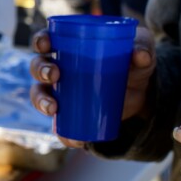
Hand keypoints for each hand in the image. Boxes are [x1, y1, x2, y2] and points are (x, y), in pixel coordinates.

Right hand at [28, 26, 155, 146]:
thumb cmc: (134, 63)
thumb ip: (143, 48)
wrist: (142, 93)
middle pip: (38, 66)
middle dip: (40, 70)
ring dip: (40, 101)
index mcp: (70, 47)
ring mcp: (63, 92)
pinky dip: (63, 134)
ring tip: (53, 108)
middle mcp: (60, 68)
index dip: (40, 40)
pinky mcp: (71, 113)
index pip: (46, 40)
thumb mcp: (141, 52)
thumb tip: (139, 55)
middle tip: (54, 75)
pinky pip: (60, 125)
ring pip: (39, 95)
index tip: (46, 45)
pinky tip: (71, 139)